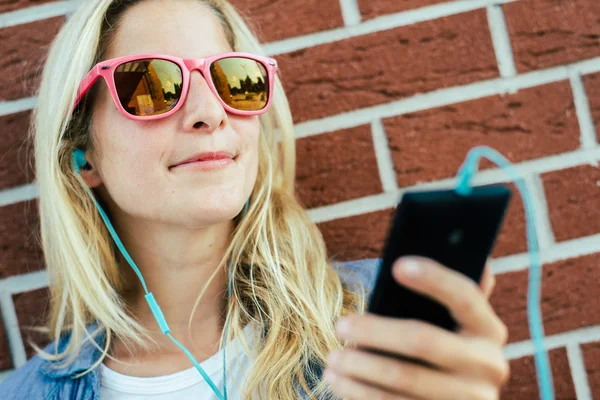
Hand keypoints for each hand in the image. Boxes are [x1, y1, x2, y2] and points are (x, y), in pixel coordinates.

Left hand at [324, 257, 508, 399]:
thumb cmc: (440, 347)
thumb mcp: (449, 322)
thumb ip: (444, 292)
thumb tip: (442, 237)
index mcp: (488, 328)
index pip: (465, 295)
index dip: (433, 279)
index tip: (397, 265)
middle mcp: (488, 364)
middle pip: (424, 341)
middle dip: (375, 332)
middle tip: (339, 326)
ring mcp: (471, 399)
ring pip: (406, 380)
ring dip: (361, 368)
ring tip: (330, 360)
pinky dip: (362, 394)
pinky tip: (338, 383)